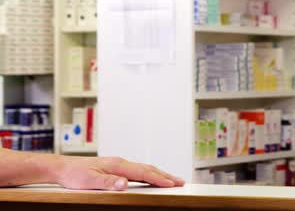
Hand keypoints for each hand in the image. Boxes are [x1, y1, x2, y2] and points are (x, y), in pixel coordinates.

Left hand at [53, 156, 184, 190]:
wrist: (62, 168)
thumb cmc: (74, 175)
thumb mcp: (89, 182)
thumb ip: (108, 182)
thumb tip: (125, 183)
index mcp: (117, 165)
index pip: (143, 172)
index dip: (159, 178)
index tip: (172, 183)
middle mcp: (121, 163)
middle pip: (148, 168)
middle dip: (165, 175)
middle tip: (180, 181)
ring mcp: (119, 165)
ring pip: (144, 169)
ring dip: (159, 174)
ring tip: (171, 179)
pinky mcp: (116, 168)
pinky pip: (138, 171)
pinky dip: (150, 174)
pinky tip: (152, 178)